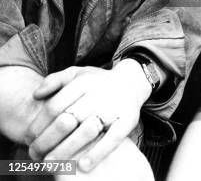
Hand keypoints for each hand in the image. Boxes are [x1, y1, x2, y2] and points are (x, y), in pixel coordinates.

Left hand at [25, 60, 150, 171]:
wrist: (131, 82)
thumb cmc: (96, 83)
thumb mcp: (76, 74)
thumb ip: (55, 80)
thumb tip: (36, 95)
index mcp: (83, 82)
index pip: (55, 105)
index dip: (38, 124)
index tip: (28, 139)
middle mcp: (98, 93)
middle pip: (68, 120)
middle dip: (47, 141)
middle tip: (35, 155)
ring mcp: (114, 107)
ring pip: (87, 131)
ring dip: (66, 150)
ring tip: (51, 164)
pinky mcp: (127, 120)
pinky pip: (112, 139)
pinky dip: (97, 153)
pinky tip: (82, 166)